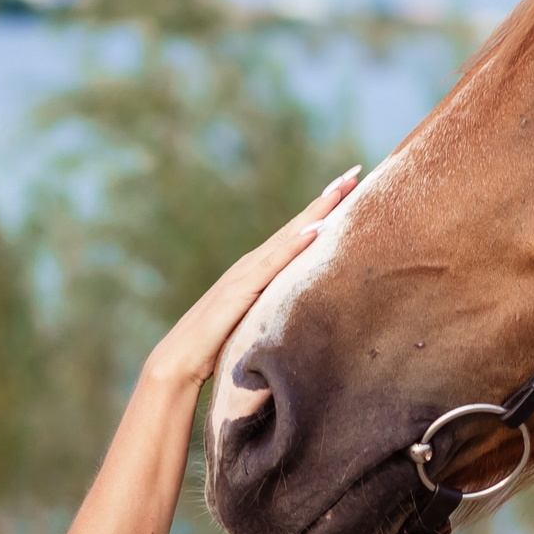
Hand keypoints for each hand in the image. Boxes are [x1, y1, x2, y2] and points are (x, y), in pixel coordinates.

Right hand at [143, 170, 361, 386]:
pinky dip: (295, 245)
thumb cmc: (216, 348)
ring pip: (288, 236)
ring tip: (342, 190)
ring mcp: (245, 273)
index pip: (297, 235)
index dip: (323, 211)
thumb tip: (304, 315)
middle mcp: (253, 264)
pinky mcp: (240, 289)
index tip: (350, 189)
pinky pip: (274, 264)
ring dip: (316, 212)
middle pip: (297, 225)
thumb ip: (275, 311)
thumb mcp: (256, 324)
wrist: (179, 360)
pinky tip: (316, 229)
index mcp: (258, 271)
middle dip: (327, 199)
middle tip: (354, 174)